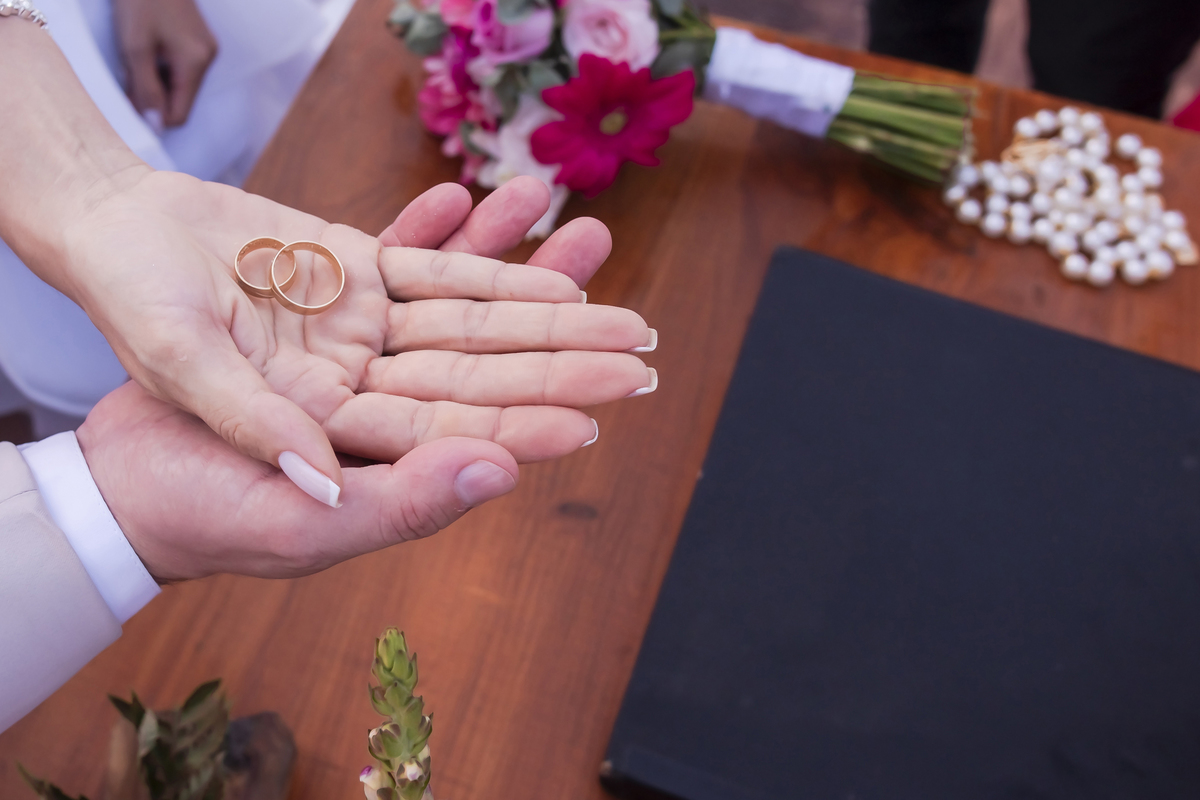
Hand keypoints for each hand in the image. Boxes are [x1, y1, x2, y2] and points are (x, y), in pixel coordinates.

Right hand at [77, 180, 619, 579]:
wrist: (117, 461)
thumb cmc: (193, 508)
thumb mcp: (280, 511)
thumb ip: (391, 499)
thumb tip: (495, 475)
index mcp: (386, 458)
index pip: (476, 431)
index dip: (543, 414)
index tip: (609, 399)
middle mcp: (386, 397)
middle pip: (488, 363)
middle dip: (563, 342)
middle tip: (639, 329)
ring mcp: (359, 340)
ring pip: (458, 301)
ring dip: (523, 266)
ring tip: (591, 229)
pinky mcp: (328, 293)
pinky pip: (400, 257)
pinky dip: (442, 228)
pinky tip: (492, 198)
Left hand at [111, 0, 217, 126]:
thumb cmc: (140, 1)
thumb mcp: (134, 47)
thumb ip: (145, 89)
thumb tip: (155, 126)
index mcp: (196, 63)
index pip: (180, 114)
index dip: (154, 117)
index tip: (130, 105)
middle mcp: (207, 58)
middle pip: (181, 100)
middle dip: (153, 95)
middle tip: (127, 75)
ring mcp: (205, 48)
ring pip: (179, 84)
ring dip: (155, 80)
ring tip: (135, 57)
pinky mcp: (198, 40)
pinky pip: (181, 68)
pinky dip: (161, 67)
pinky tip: (146, 48)